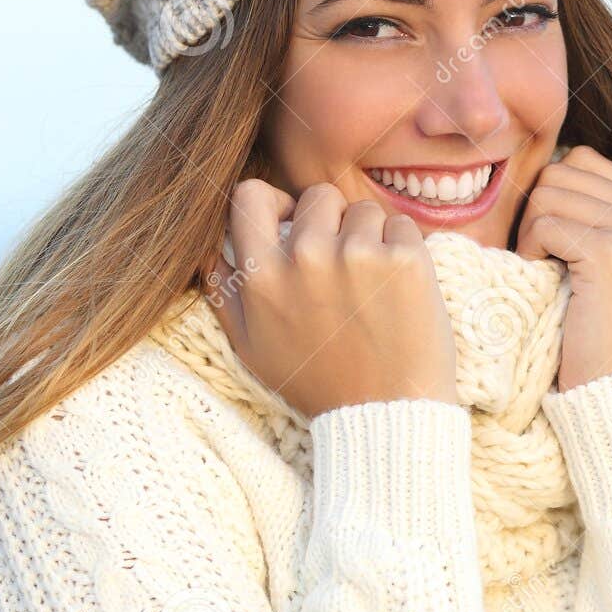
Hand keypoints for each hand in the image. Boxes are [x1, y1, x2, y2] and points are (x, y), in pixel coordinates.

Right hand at [208, 179, 458, 416]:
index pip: (251, 195)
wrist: (385, 416)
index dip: (276, 202)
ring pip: (364, 210)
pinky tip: (399, 288)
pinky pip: (402, 225)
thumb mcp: (251, 346)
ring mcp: (358, 256)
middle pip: (319, 197)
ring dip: (371, 237)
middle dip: (333, 222)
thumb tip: (207, 248)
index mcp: (262, 276)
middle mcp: (306, 258)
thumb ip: (223, 293)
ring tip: (373, 285)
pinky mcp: (404, 260)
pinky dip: (404, 247)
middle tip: (345, 266)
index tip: (293, 223)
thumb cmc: (317, 383)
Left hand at [513, 145, 611, 391]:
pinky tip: (547, 279)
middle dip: (537, 212)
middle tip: (544, 258)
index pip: (580, 160)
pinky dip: (532, 250)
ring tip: (546, 269)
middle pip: (560, 172)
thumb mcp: (605, 254)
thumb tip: (539, 164)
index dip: (552, 195)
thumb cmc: (595, 321)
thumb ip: (588, 208)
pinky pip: (544, 223)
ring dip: (531, 232)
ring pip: (547, 193)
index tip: (554, 241)